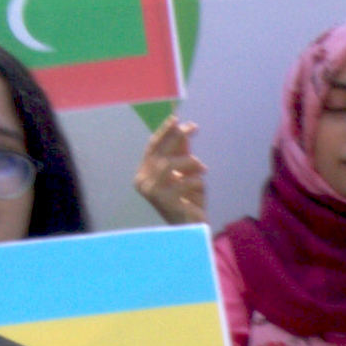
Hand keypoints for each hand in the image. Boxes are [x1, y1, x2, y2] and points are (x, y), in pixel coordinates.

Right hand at [136, 112, 209, 227]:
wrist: (190, 226)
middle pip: (159, 153)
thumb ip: (181, 151)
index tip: (177, 119)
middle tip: (193, 128)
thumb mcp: (184, 171)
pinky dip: (195, 181)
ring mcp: (151, 193)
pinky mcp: (164, 202)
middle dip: (176, 137)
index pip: (152, 147)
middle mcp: (142, 182)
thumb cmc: (186, 198)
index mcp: (143, 173)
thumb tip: (181, 126)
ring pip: (169, 166)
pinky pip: (183, 182)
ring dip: (189, 163)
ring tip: (203, 168)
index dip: (164, 131)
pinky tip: (199, 185)